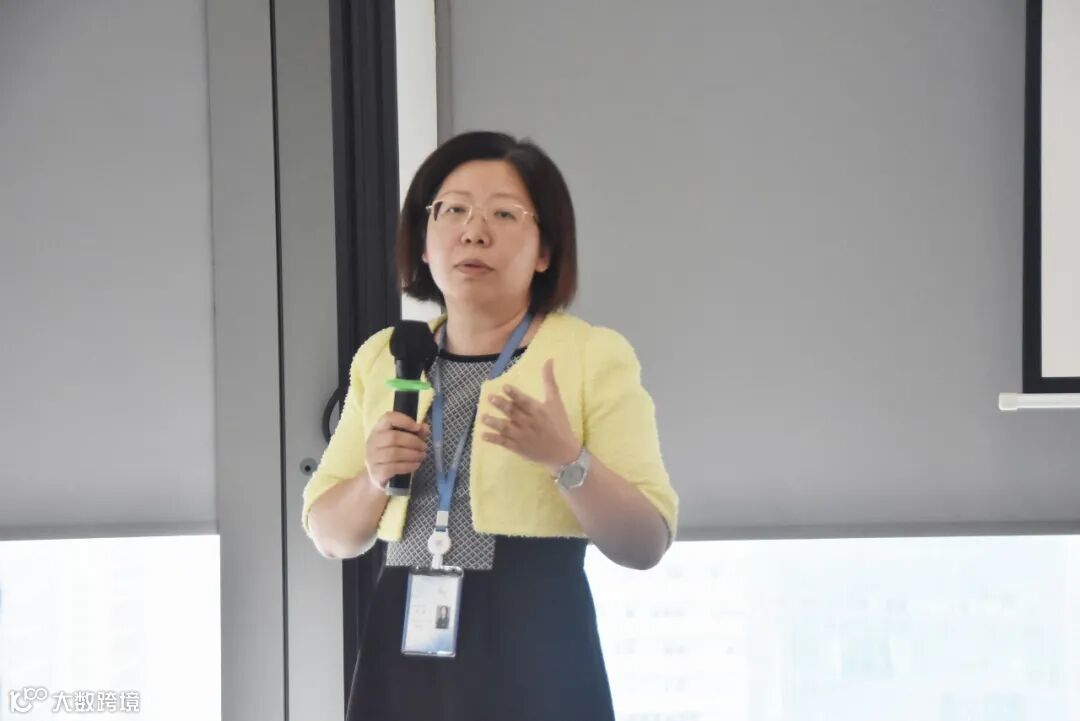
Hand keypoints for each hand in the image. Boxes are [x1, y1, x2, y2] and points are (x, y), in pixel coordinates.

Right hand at [365, 412, 430, 490]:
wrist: (375, 475)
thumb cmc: (390, 454)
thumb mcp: (401, 441)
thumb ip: (414, 433)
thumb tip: (426, 428)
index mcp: (378, 429)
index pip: (388, 418)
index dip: (404, 421)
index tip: (418, 427)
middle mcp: (373, 441)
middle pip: (393, 437)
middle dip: (413, 442)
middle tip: (424, 447)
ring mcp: (373, 457)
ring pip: (394, 453)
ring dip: (413, 455)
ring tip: (422, 456)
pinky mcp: (376, 471)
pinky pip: (394, 467)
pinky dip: (408, 466)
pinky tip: (416, 465)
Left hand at [481, 358, 581, 474]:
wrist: (564, 453)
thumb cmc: (559, 424)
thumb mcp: (556, 401)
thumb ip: (549, 381)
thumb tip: (549, 360)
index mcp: (538, 411)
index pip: (524, 401)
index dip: (514, 394)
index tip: (505, 387)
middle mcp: (530, 423)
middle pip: (513, 413)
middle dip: (501, 405)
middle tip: (490, 398)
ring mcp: (523, 436)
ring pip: (506, 428)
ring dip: (494, 423)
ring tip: (483, 417)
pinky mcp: (518, 448)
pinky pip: (504, 443)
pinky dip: (494, 439)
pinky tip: (483, 435)